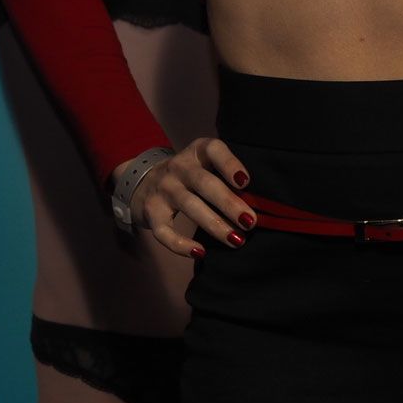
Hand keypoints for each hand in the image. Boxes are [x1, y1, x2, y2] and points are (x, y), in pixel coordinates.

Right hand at [127, 137, 255, 256]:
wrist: (142, 179)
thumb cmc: (188, 175)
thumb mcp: (203, 165)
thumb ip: (224, 177)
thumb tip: (259, 205)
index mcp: (197, 151)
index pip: (213, 149)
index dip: (229, 163)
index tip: (245, 182)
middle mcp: (178, 166)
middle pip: (204, 182)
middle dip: (228, 203)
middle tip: (250, 222)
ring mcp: (163, 188)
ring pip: (189, 206)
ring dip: (215, 224)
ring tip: (236, 240)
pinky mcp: (151, 211)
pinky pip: (165, 230)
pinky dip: (181, 244)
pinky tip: (200, 253)